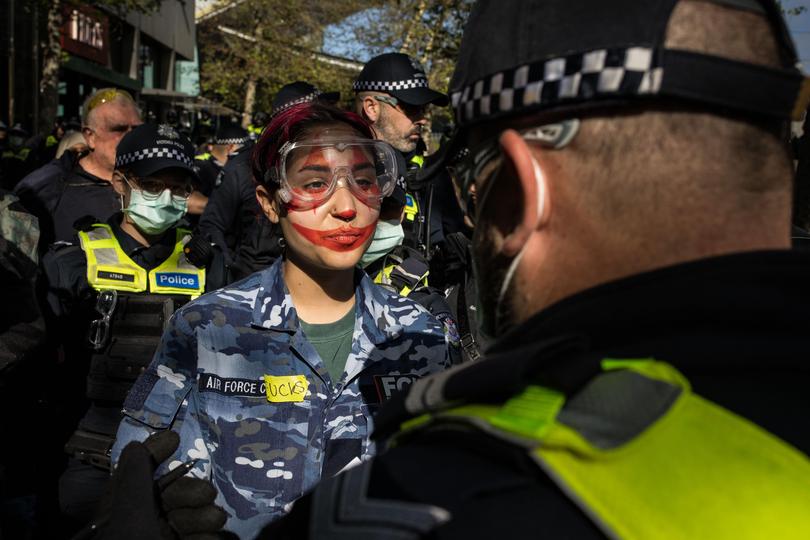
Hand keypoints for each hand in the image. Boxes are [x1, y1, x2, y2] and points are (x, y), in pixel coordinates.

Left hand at [75, 430, 228, 539]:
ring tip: (212, 519)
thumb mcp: (130, 513)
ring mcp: (166, 538)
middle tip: (204, 495)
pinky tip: (212, 537)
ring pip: (190, 518)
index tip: (175, 438)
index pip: (140, 475)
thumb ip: (136, 477)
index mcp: (122, 511)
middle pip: (172, 496)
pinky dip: (207, 538)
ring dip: (203, 517)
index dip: (155, 455)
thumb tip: (138, 444)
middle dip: (190, 491)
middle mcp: (143, 524)